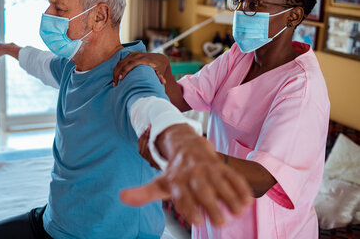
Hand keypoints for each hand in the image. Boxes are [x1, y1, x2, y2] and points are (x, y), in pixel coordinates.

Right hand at [113, 52, 169, 86]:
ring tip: (114, 83)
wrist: (159, 58)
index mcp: (143, 59)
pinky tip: (115, 78)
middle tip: (115, 84)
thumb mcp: (160, 71)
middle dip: (118, 73)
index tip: (121, 79)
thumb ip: (160, 76)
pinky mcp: (130, 55)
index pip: (131, 64)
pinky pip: (121, 62)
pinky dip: (117, 70)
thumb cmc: (159, 67)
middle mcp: (136, 55)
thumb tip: (163, 82)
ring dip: (116, 72)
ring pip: (120, 62)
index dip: (125, 71)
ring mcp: (132, 54)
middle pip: (123, 63)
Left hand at [121, 124, 252, 226]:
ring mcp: (208, 169)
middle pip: (202, 188)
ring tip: (237, 212)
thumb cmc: (174, 173)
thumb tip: (121, 197)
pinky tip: (247, 202)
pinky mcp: (222, 167)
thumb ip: (142, 193)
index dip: (189, 207)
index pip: (182, 194)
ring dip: (230, 197)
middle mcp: (193, 174)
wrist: (188, 146)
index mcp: (176, 180)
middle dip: (211, 204)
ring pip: (220, 182)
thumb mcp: (159, 183)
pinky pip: (233, 176)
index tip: (197, 221)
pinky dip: (241, 187)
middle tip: (220, 222)